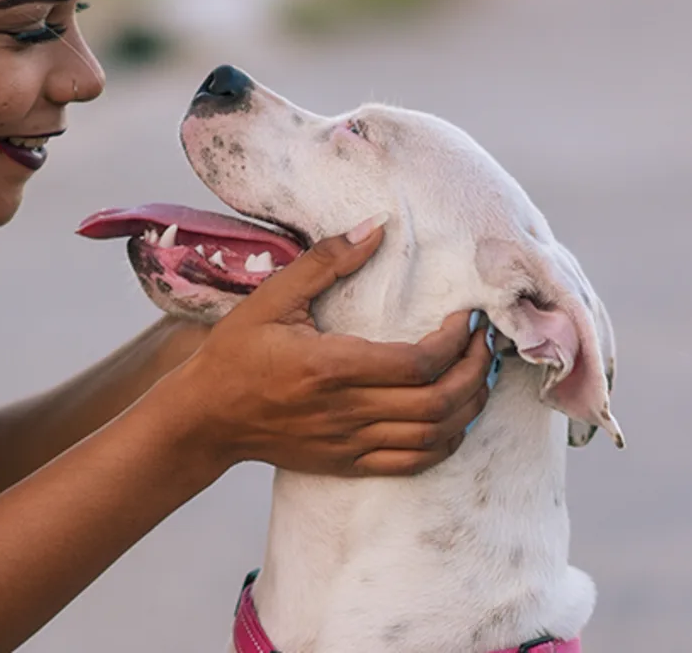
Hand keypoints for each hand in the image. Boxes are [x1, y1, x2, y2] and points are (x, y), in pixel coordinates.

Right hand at [161, 217, 493, 476]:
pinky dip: (446, 440)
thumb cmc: (235, 354)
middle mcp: (347, 411)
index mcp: (332, 367)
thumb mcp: (272, 298)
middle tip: (486, 342)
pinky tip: (455, 415)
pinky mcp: (349, 463)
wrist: (205, 418)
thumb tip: (375, 227)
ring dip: (469, 406)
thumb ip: (326, 262)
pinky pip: (414, 461)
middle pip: (439, 402)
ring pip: (435, 436)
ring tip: (480, 374)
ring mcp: (350, 443)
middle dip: (475, 371)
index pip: (418, 363)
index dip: (455, 341)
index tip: (466, 316)